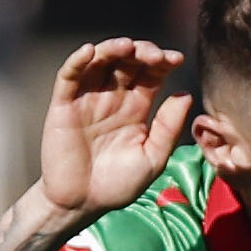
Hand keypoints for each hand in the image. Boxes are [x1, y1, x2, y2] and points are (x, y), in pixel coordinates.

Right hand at [37, 39, 193, 221]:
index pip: (151, 73)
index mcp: (136, 106)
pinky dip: (77, 60)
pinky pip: (69, 76)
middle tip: (155, 56)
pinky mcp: (64, 105)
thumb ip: (168, 128)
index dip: (163, 61)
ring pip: (99, 61)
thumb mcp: (153, 157)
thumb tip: (186, 94)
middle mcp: (113, 97)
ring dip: (112, 48)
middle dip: (142, 52)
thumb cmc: (118, 184)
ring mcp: (88, 98)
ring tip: (127, 46)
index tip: (177, 59)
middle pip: (127, 61)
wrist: (82, 203)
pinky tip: (89, 51)